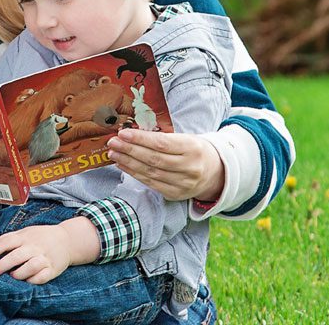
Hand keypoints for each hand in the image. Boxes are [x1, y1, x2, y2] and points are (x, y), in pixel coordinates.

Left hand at [0, 224, 71, 283]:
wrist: (67, 239)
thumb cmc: (41, 236)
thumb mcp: (25, 232)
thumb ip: (7, 238)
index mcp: (26, 237)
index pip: (8, 242)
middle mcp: (35, 247)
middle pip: (17, 256)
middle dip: (2, 265)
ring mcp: (45, 258)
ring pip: (31, 266)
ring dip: (19, 273)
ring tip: (11, 276)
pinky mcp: (53, 269)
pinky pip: (43, 277)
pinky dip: (34, 280)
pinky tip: (26, 281)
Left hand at [107, 129, 224, 201]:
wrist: (215, 173)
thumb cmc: (194, 150)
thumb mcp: (185, 138)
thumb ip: (162, 137)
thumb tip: (132, 134)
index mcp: (192, 148)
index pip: (162, 144)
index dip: (140, 139)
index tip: (123, 133)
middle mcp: (189, 168)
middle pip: (154, 159)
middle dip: (130, 150)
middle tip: (113, 142)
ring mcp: (183, 184)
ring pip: (150, 173)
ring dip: (128, 163)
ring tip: (114, 153)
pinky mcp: (176, 194)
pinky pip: (151, 184)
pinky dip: (134, 174)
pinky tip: (123, 165)